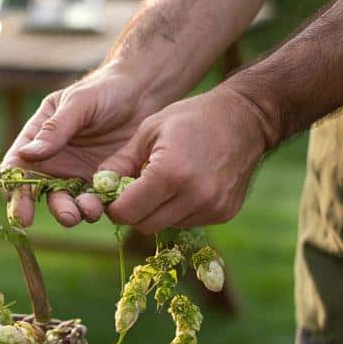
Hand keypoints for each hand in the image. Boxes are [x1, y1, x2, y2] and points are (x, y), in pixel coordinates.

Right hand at [2, 66, 157, 226]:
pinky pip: (93, 201)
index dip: (15, 192)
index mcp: (36, 139)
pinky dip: (97, 208)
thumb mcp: (78, 103)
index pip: (16, 168)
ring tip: (85, 212)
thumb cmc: (104, 89)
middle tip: (62, 216)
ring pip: (66, 201)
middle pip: (38, 192)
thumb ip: (55, 129)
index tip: (21, 213)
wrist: (141, 93)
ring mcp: (75, 174)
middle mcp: (52, 161)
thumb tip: (28, 154)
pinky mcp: (100, 183)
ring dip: (72, 211)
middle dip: (48, 209)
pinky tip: (104, 207)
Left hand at [101, 86, 272, 233]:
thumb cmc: (191, 118)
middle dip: (133, 212)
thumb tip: (96, 187)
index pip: (127, 213)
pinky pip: (187, 222)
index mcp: (170, 173)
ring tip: (162, 183)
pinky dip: (178, 211)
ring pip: (165, 226)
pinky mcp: (224, 213)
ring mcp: (212, 207)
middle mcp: (194, 195)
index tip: (114, 195)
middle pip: (144, 225)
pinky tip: (184, 186)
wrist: (246, 119)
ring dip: (156, 211)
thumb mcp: (149, 131)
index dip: (115, 206)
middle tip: (134, 191)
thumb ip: (119, 162)